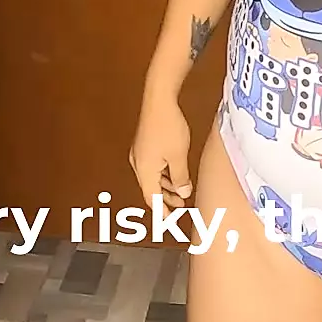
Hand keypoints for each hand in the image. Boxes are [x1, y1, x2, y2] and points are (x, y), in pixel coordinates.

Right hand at [129, 94, 192, 209]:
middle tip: (179, 206)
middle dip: (165, 199)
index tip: (168, 221)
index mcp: (144, 171)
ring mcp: (139, 153)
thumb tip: (182, 191)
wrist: (159, 101)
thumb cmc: (167, 127)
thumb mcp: (179, 157)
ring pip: (152, 177)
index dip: (161, 211)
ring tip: (181, 191)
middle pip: (150, 188)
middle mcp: (138, 164)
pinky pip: (152, 166)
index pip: (151, 198)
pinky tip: (175, 173)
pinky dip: (163, 173)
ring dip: (166, 185)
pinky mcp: (144, 144)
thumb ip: (180, 178)